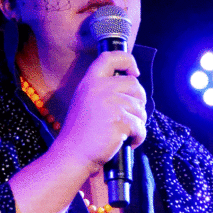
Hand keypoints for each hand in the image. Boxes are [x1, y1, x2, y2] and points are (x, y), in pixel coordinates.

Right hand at [53, 52, 147, 175]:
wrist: (72, 154)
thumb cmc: (80, 132)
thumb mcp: (85, 100)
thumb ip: (103, 89)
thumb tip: (131, 85)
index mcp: (90, 81)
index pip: (110, 57)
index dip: (127, 60)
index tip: (135, 72)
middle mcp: (100, 88)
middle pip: (134, 84)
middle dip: (139, 101)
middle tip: (131, 116)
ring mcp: (110, 103)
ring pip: (140, 108)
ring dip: (138, 122)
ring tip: (125, 133)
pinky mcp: (119, 120)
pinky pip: (140, 126)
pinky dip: (139, 137)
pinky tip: (128, 142)